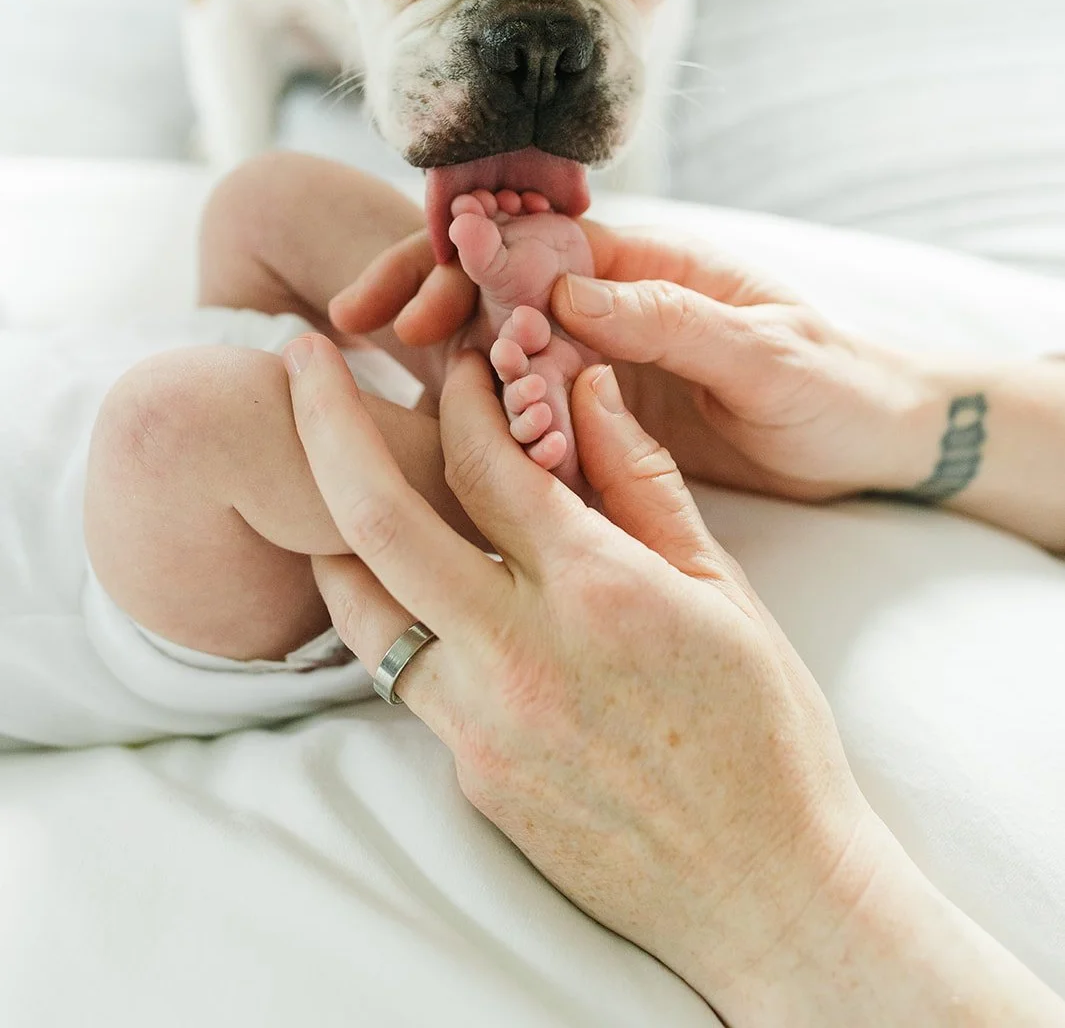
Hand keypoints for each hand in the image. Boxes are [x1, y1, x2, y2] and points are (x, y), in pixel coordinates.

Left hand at [282, 332, 880, 1015]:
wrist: (762, 884)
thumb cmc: (763, 728)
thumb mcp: (720, 588)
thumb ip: (641, 482)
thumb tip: (588, 388)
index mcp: (596, 590)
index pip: (486, 460)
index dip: (461, 393)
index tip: (457, 363)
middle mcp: (519, 654)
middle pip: (376, 518)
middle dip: (324, 421)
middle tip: (300, 356)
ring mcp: (481, 726)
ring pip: (362, 608)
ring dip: (335, 531)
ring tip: (326, 478)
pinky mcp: (469, 778)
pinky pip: (407, 681)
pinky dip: (399, 618)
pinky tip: (422, 590)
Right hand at [330, 222, 937, 498]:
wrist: (878, 443)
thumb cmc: (837, 382)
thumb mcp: (764, 351)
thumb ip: (671, 321)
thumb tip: (570, 294)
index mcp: (656, 267)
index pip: (549, 246)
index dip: (481, 253)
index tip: (424, 272)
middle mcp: (621, 307)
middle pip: (508, 289)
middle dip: (436, 293)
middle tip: (364, 319)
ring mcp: (610, 363)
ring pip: (509, 351)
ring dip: (448, 357)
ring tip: (385, 365)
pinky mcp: (610, 418)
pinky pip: (536, 411)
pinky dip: (489, 418)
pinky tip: (439, 434)